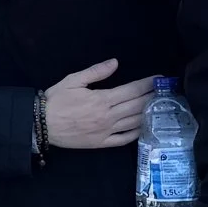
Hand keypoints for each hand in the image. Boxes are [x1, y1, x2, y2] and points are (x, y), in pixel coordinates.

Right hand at [41, 60, 155, 148]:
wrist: (41, 124)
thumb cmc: (56, 100)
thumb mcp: (73, 80)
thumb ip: (96, 72)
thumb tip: (115, 62)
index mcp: (102, 99)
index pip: (132, 90)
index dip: (147, 84)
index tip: (159, 79)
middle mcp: (108, 116)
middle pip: (137, 106)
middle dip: (153, 97)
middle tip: (165, 92)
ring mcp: (106, 132)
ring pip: (134, 123)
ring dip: (148, 114)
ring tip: (160, 107)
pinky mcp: (101, 143)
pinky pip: (123, 140)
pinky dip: (136, 134)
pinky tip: (144, 127)